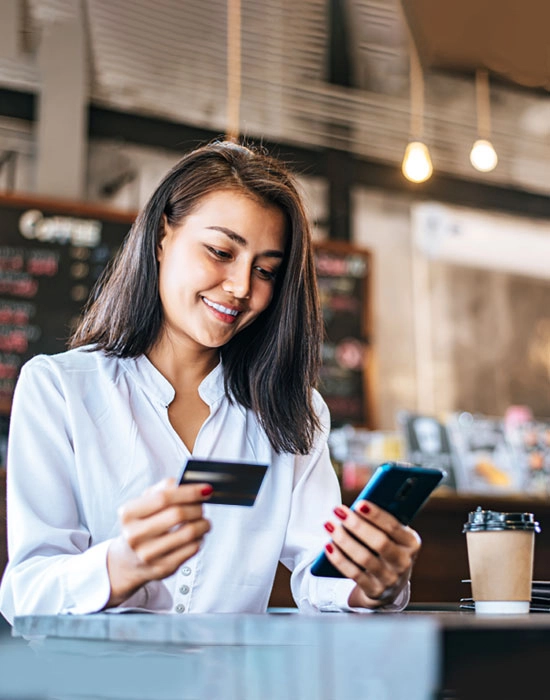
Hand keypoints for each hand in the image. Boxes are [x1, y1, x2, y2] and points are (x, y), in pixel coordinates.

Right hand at [106, 477, 211, 606]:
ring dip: (203, 523)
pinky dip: (200, 538)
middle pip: (177, 514)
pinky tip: (196, 535)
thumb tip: (191, 484)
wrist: (129, 560)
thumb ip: (165, 488)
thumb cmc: (142, 524)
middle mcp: (134, 535)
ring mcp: (148, 554)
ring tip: (203, 521)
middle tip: (202, 506)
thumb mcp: (145, 502)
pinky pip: (192, 549)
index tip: (206, 489)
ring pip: (189, 532)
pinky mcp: (163, 568)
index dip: (189, 491)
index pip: (163, 497)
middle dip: (197, 507)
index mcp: (128, 514)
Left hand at [322, 501, 420, 608]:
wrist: (390, 584)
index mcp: (411, 543)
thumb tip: (358, 506)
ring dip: (344, 540)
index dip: (376, 515)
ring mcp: (390, 579)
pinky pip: (354, 574)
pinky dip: (339, 559)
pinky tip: (328, 546)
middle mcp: (404, 562)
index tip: (359, 504)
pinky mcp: (375, 591)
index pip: (394, 527)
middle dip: (357, 525)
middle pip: (380, 543)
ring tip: (329, 525)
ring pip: (364, 558)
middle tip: (338, 511)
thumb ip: (381, 521)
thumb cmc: (386, 547)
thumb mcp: (391, 534)